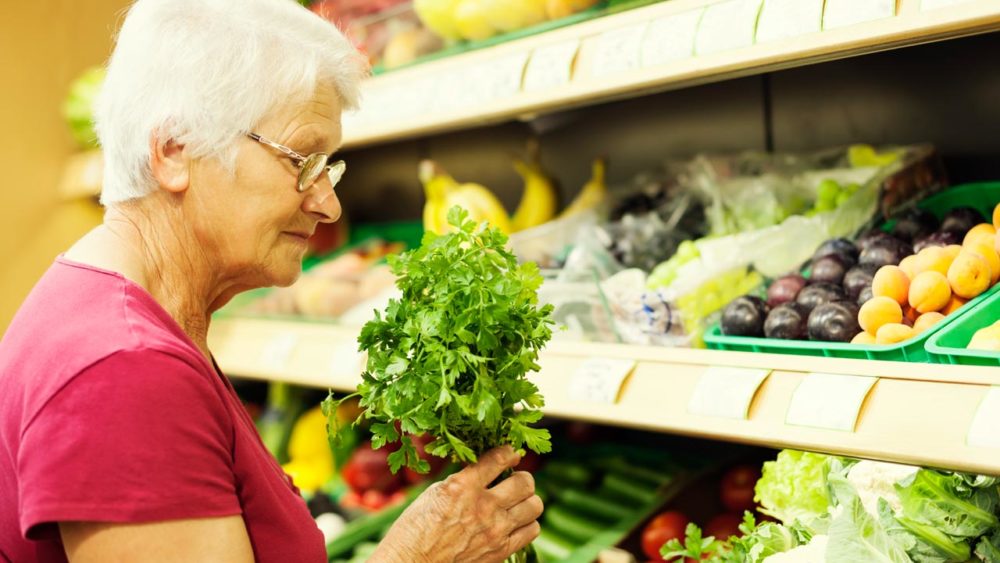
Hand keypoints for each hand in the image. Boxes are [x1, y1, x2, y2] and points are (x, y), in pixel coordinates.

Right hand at [372, 446, 542, 562]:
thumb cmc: (416, 527)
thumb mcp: (435, 492)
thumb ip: (464, 480)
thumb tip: (485, 468)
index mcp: (463, 486)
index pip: (499, 458)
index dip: (508, 452)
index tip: (510, 453)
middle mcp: (483, 506)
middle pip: (525, 482)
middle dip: (522, 477)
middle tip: (514, 480)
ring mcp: (495, 530)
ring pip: (535, 506)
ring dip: (527, 500)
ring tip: (517, 502)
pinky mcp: (501, 550)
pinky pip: (532, 531)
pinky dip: (527, 524)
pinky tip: (515, 522)